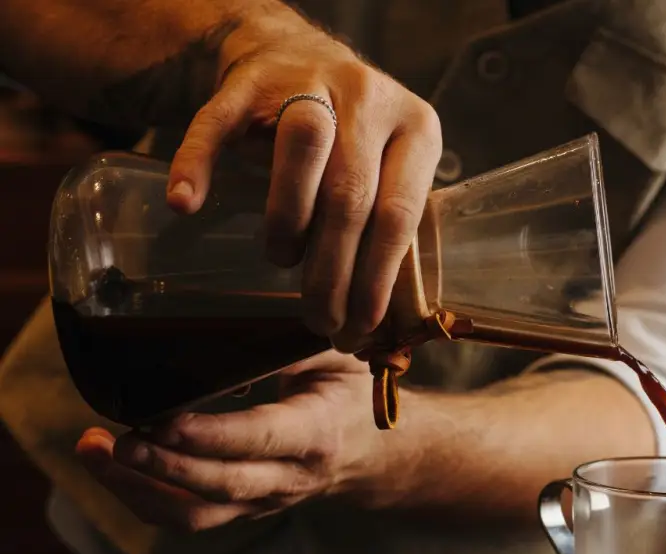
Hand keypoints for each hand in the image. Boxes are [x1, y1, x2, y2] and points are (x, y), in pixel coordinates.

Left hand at [76, 352, 392, 532]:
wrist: (374, 455)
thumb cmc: (350, 394)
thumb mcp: (335, 357)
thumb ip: (287, 345)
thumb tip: (225, 330)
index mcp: (317, 434)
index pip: (259, 439)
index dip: (208, 436)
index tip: (162, 419)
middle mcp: (289, 478)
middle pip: (220, 485)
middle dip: (162, 467)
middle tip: (115, 441)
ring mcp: (263, 501)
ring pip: (195, 514)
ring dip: (138, 489)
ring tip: (94, 453)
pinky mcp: (242, 511)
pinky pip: (187, 519)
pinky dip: (143, 498)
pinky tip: (112, 469)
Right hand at [166, 10, 442, 348]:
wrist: (293, 55)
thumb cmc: (350, 140)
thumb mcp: (386, 171)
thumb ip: (385, 228)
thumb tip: (375, 324)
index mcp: (417, 130)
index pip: (399, 213)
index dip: (377, 276)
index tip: (361, 324)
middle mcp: (370, 99)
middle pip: (351, 194)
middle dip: (332, 270)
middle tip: (319, 318)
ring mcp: (309, 81)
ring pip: (302, 146)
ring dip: (289, 217)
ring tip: (281, 260)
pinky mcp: (248, 80)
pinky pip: (219, 122)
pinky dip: (198, 163)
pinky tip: (185, 203)